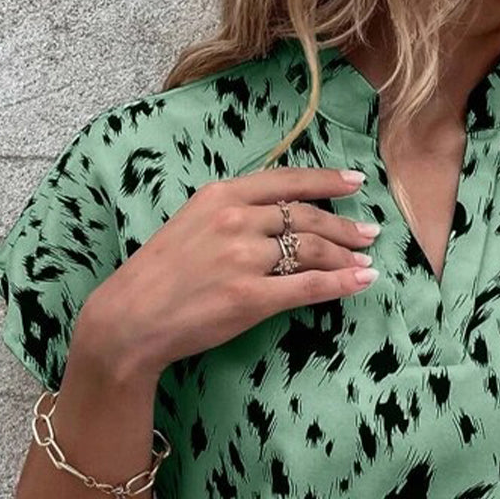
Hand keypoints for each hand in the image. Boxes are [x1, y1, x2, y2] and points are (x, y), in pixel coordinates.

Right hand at [81, 167, 379, 378]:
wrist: (131, 317)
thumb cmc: (160, 277)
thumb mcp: (191, 226)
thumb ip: (231, 216)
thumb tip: (273, 220)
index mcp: (220, 196)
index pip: (285, 182)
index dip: (325, 181)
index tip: (354, 182)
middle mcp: (235, 220)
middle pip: (305, 216)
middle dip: (344, 224)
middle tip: (369, 232)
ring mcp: (244, 259)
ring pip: (311, 249)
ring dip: (346, 254)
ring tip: (366, 259)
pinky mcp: (251, 298)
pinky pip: (308, 286)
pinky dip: (341, 283)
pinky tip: (362, 281)